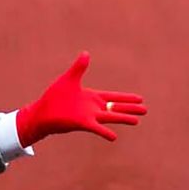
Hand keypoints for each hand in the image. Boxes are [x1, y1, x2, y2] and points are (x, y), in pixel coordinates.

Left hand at [15, 52, 145, 145]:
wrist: (42, 112)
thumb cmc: (54, 97)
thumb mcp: (69, 79)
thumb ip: (79, 67)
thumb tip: (86, 53)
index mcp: (92, 97)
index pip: (114, 97)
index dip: (126, 98)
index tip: (140, 98)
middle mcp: (94, 107)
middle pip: (116, 108)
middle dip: (130, 108)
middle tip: (146, 110)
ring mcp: (89, 116)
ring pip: (110, 117)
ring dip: (123, 118)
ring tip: (137, 121)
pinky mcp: (82, 123)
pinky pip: (96, 128)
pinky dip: (105, 132)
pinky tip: (114, 137)